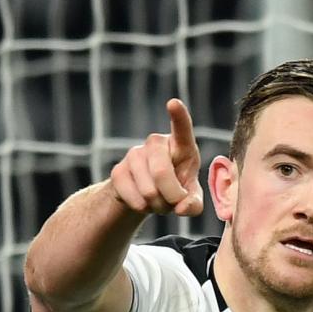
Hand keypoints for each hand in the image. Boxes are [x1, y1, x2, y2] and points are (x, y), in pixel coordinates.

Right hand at [109, 99, 204, 217]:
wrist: (147, 196)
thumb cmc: (177, 190)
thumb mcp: (191, 198)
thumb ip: (194, 204)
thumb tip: (181, 207)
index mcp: (181, 145)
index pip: (181, 129)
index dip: (178, 117)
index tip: (173, 103)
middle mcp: (156, 144)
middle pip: (161, 173)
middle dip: (171, 197)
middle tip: (174, 204)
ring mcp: (135, 154)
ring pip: (148, 191)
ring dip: (157, 206)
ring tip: (159, 201)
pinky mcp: (118, 171)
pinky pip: (134, 199)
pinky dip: (143, 208)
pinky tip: (144, 202)